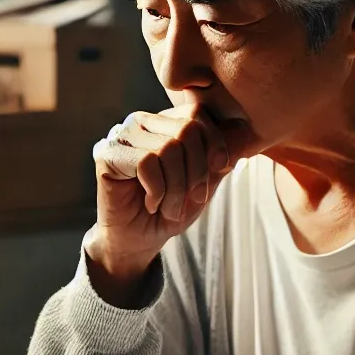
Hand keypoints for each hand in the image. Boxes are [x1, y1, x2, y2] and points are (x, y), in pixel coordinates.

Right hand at [86, 106, 254, 299]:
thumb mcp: (207, 182)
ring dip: (177, 189)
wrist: (140, 241)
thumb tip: (247, 129)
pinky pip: (146, 163)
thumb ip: (224, 154)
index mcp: (165, 121)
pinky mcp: (107, 154)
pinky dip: (157, 191)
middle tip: (193, 198)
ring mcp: (122, 136)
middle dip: (198, 172)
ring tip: (169, 206)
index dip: (215, 143)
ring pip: (167, 149)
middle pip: (186, 130)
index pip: (197, 113)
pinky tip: (150, 202)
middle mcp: (142, 122)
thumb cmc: (171, 209)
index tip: (221, 169)